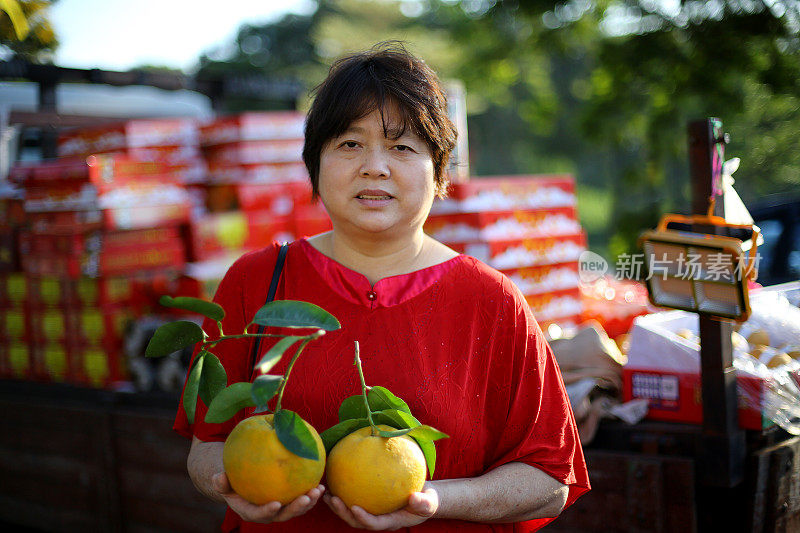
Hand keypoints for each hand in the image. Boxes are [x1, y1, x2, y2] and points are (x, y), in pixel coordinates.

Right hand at [212, 472, 324, 523]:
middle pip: (284, 515)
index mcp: (251, 511)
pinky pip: (302, 500)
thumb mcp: (223, 482)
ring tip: (318, 490)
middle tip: (306, 497)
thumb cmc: (232, 482)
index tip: (276, 504)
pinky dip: (312, 495)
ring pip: (297, 510)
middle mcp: (268, 514)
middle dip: (296, 508)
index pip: (260, 514)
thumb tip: (219, 476)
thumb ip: (221, 482)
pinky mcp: (290, 503)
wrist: (242, 484)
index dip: (268, 511)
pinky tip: (321, 484)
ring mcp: (280, 510)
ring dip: (309, 502)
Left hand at [323, 487, 438, 529]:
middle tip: (333, 499)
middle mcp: (377, 519)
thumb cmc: (426, 500)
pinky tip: (334, 479)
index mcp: (390, 521)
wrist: (422, 497)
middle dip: (343, 513)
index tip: (354, 507)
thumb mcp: (429, 502)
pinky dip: (342, 492)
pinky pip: (352, 498)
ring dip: (337, 505)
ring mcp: (371, 512)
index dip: (363, 518)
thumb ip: (423, 502)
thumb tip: (413, 498)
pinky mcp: (368, 503)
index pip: (373, 523)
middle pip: (356, 521)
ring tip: (325, 494)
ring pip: (350, 513)